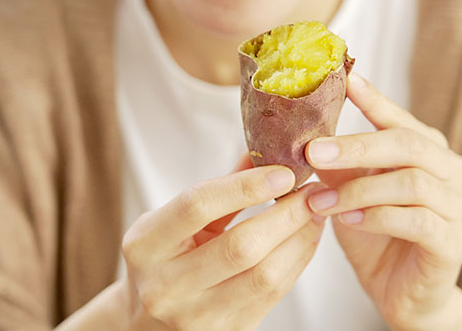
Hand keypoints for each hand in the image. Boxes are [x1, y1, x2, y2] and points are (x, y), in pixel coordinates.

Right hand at [120, 154, 325, 330]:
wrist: (149, 323)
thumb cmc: (166, 258)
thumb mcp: (176, 221)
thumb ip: (219, 188)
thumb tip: (265, 147)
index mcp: (144, 246)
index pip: (196, 206)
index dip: (245, 186)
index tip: (284, 172)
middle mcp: (165, 286)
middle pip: (240, 246)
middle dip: (286, 214)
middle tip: (314, 190)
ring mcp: (195, 317)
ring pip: (265, 275)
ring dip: (300, 238)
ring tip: (317, 210)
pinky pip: (275, 294)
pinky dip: (298, 260)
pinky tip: (308, 237)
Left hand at [305, 73, 461, 329]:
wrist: (401, 293)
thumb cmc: (377, 235)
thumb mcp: (352, 191)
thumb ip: (338, 163)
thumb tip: (304, 133)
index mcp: (432, 152)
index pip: (402, 119)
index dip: (374, 99)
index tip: (346, 80)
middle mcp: (454, 172)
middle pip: (409, 145)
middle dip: (357, 145)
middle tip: (314, 150)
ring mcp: (459, 208)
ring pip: (411, 183)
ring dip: (359, 190)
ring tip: (322, 201)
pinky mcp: (453, 244)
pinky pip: (417, 221)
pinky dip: (376, 218)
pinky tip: (348, 221)